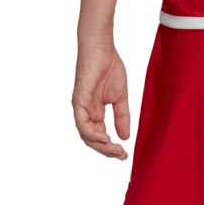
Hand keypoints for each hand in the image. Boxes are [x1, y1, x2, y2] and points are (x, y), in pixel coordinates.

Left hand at [72, 42, 129, 158]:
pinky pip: (82, 123)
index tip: (125, 155)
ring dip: (101, 146)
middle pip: (93, 141)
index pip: (100, 138)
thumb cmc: (110, 68)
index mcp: (95, 113)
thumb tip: (125, 137)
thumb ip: (122, 118)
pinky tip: (105, 138)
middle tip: (122, 155)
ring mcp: (81, 108)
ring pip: (86, 136)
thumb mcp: (120, 99)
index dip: (112, 149)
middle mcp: (86, 113)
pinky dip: (92, 134)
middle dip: (107, 151)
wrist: (102, 49)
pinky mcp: (78, 101)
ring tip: (115, 149)